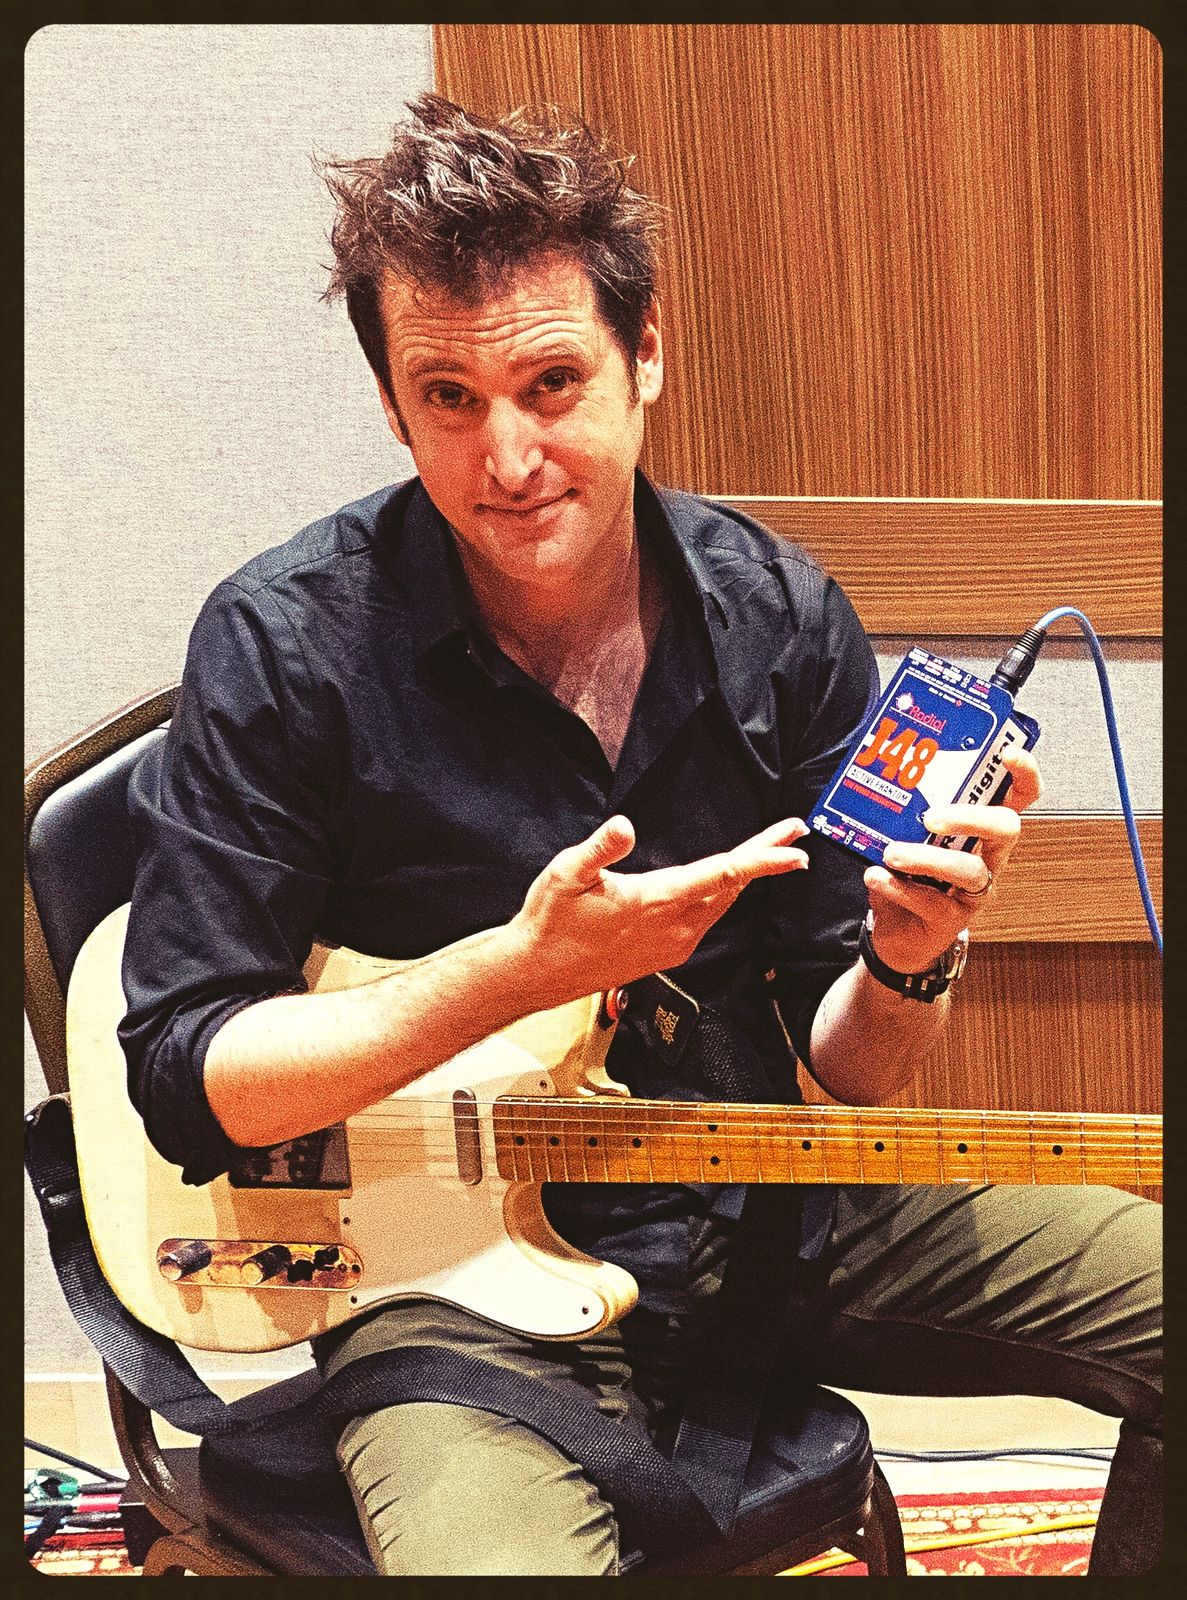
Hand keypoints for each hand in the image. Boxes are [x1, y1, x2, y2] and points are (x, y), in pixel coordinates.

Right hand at [509, 814, 808, 1006]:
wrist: (538, 971)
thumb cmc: (551, 922)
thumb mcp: (566, 874)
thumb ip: (600, 848)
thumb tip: (624, 827)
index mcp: (657, 901)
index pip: (724, 873)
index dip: (764, 858)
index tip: (795, 847)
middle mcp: (674, 927)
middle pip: (733, 886)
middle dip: (766, 859)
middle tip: (795, 836)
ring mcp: (674, 944)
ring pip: (723, 905)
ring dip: (746, 878)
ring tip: (769, 855)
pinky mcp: (667, 954)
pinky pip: (707, 920)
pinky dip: (724, 896)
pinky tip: (725, 886)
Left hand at [862, 747, 1042, 973]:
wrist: (896, 931)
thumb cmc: (907, 874)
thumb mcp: (905, 836)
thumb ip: (902, 809)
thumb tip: (878, 772)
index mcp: (981, 829)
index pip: (1019, 797)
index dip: (1024, 774)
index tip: (1009, 754)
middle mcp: (988, 857)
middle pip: (1006, 829)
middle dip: (971, 817)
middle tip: (931, 817)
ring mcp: (973, 891)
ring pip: (969, 870)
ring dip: (928, 858)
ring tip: (892, 853)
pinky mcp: (952, 919)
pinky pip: (933, 903)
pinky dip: (900, 888)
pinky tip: (875, 876)